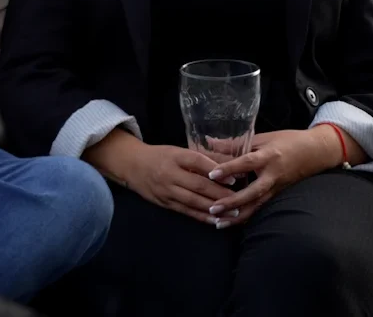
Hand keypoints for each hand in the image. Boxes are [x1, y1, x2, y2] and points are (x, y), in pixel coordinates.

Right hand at [99, 135, 239, 225]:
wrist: (133, 165)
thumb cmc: (161, 156)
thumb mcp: (178, 151)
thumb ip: (202, 158)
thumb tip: (230, 164)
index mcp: (175, 156)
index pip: (197, 161)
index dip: (216, 170)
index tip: (234, 179)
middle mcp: (170, 173)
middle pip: (198, 184)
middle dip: (220, 194)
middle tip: (239, 200)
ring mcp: (166, 190)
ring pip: (193, 201)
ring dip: (214, 208)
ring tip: (233, 213)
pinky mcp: (165, 203)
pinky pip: (186, 211)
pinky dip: (202, 217)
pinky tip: (216, 221)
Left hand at [203, 128, 338, 225]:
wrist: (317, 152)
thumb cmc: (288, 141)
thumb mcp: (263, 137)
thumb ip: (236, 143)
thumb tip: (209, 142)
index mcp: (269, 156)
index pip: (247, 162)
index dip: (230, 168)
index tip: (211, 174)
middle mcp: (273, 175)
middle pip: (253, 192)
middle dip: (232, 202)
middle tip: (213, 209)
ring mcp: (277, 188)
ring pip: (257, 206)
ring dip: (238, 216)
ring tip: (218, 222)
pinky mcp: (278, 195)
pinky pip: (262, 208)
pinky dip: (247, 216)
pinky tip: (233, 223)